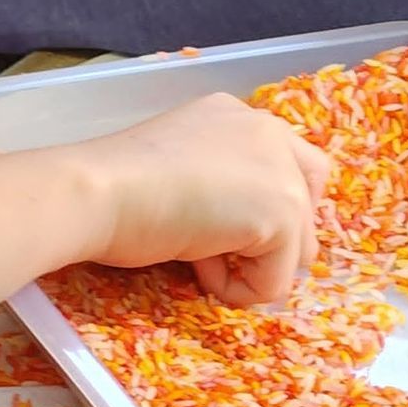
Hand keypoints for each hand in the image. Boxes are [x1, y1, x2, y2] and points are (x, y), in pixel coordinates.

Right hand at [66, 93, 329, 306]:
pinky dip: (238, 290)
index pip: (290, 166)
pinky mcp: (282, 215)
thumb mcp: (183, 167)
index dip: (262, 209)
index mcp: (239, 116)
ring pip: (296, 250)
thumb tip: (240, 232)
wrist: (99, 191)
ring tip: (195, 257)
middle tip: (211, 248)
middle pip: (307, 206)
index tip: (217, 227)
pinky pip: (276, 282)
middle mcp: (269, 132)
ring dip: (249, 266)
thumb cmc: (116, 183)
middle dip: (269, 241)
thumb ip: (222, 180)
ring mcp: (282, 173)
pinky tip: (196, 267)